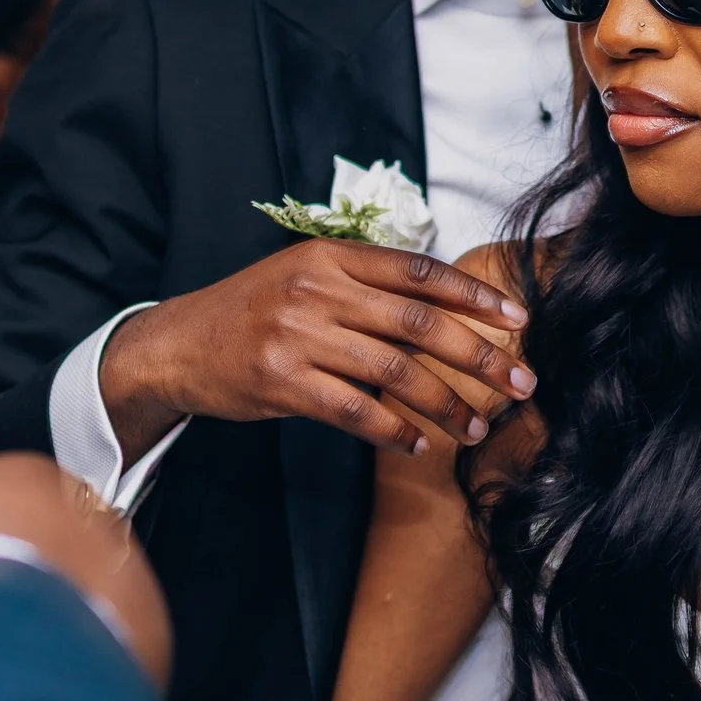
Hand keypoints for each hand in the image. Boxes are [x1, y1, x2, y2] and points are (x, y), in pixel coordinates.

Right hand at [0, 451, 172, 686]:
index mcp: (24, 478)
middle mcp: (88, 516)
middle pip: (45, 552)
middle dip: (9, 589)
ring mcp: (123, 573)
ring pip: (81, 600)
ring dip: (45, 629)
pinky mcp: (143, 634)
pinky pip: (108, 650)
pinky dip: (75, 669)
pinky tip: (34, 691)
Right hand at [102, 240, 535, 458]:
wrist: (179, 344)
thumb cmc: (255, 310)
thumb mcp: (307, 275)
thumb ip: (367, 285)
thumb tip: (446, 309)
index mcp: (332, 257)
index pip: (420, 272)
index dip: (474, 295)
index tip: (518, 319)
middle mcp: (318, 290)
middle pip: (418, 323)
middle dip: (479, 355)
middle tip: (521, 381)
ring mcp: (298, 336)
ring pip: (394, 372)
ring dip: (444, 404)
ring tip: (476, 425)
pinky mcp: (281, 382)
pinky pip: (354, 411)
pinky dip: (393, 430)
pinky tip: (418, 444)